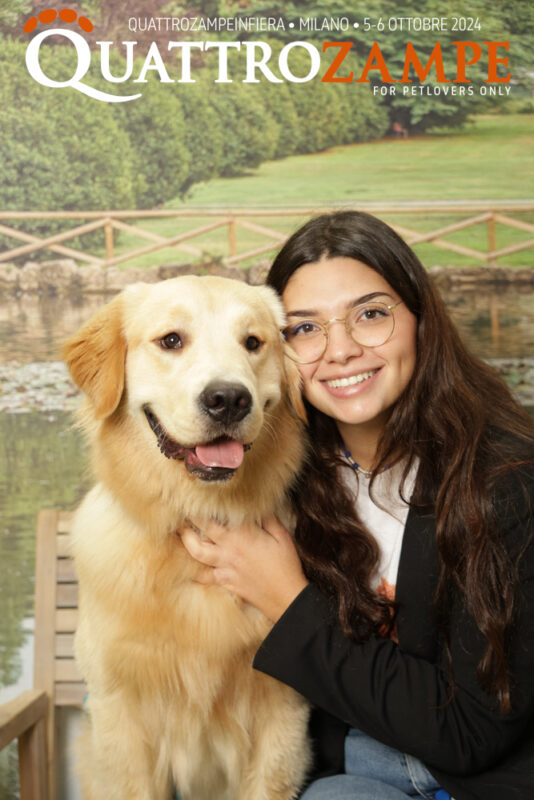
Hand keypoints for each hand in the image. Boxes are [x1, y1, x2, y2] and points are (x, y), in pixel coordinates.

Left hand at [180, 516, 308, 621]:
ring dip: (186, 541)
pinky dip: (195, 571)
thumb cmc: (287, 565)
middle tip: (181, 509)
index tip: (198, 496)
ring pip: (197, 552)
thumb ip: (268, 519)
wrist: (286, 597)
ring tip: (179, 533)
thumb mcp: (282, 537)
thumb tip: (258, 507)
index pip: (221, 514)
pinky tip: (187, 567)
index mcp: (243, 535)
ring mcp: (225, 567)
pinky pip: (205, 577)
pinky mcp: (226, 582)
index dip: (207, 504)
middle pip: (203, 529)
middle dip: (191, 518)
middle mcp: (230, 549)